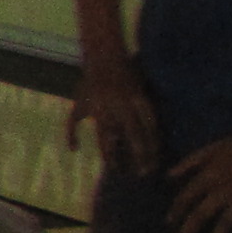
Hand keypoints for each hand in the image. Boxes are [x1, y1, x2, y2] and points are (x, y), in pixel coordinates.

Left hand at [65, 54, 159, 174]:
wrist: (103, 58)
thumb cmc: (87, 86)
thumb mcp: (76, 107)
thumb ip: (71, 130)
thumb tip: (73, 150)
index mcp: (99, 113)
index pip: (106, 140)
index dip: (111, 156)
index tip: (117, 170)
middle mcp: (116, 109)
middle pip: (129, 137)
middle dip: (136, 157)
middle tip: (142, 174)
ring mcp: (131, 102)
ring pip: (144, 129)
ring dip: (151, 148)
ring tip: (154, 163)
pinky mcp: (142, 96)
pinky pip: (152, 117)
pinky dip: (156, 131)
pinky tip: (160, 143)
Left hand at [166, 123, 231, 232]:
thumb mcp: (212, 148)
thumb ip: (189, 162)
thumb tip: (167, 176)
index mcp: (209, 175)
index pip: (186, 196)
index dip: (176, 210)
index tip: (169, 222)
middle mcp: (223, 189)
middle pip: (201, 213)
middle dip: (187, 230)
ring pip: (225, 224)